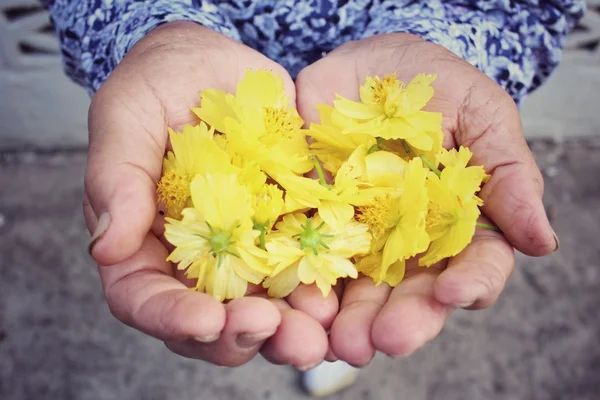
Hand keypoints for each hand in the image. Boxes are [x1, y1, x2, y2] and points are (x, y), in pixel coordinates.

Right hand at [83, 22, 335, 368]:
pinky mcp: (285, 230)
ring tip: (314, 330)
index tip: (207, 320)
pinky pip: (305, 267)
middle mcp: (194, 260)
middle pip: (208, 322)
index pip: (144, 298)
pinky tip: (339, 293)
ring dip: (288, 329)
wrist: (213, 66)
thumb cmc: (157, 85)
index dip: (172, 317)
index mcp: (143, 243)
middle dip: (239, 335)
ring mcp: (244, 250)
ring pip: (261, 310)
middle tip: (272, 328)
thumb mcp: (126, 118)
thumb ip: (116, 179)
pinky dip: (321, 286)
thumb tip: (105, 246)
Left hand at [295, 33, 557, 364]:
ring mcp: (358, 235)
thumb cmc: (430, 86)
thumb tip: (542, 242)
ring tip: (342, 342)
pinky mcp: (313, 222)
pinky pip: (306, 257)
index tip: (454, 294)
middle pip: (413, 292)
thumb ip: (508, 174)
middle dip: (404, 319)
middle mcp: (409, 240)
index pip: (474, 266)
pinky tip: (299, 305)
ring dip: (352, 320)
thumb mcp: (480, 114)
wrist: (362, 66)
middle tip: (388, 340)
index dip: (469, 284)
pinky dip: (303, 284)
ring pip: (359, 289)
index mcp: (457, 222)